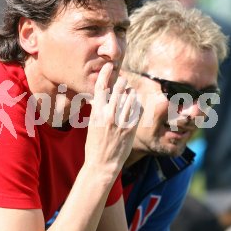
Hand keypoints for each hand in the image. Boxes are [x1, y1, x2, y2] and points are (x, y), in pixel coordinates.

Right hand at [85, 63, 139, 177]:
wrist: (102, 164)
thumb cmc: (94, 144)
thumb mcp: (91, 124)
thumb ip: (97, 109)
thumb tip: (100, 96)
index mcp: (96, 112)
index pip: (101, 86)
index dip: (105, 73)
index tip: (109, 66)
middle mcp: (109, 114)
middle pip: (120, 87)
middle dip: (122, 82)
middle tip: (122, 82)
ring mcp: (122, 121)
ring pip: (131, 96)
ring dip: (131, 93)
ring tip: (128, 95)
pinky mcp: (132, 128)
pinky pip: (138, 108)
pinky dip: (137, 104)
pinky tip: (134, 107)